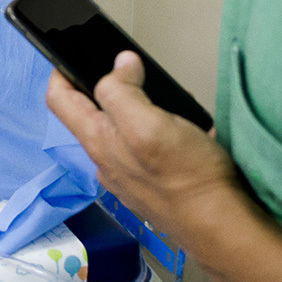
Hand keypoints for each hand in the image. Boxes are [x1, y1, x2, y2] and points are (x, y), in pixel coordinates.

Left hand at [46, 50, 239, 238]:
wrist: (222, 227)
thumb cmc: (189, 179)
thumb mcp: (149, 125)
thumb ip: (122, 93)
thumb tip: (118, 66)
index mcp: (98, 142)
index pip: (59, 100)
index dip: (60, 72)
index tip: (70, 54)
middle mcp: (105, 161)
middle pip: (87, 115)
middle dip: (98, 88)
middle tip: (122, 68)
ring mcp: (126, 175)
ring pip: (114, 132)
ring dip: (125, 110)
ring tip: (148, 94)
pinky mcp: (148, 184)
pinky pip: (137, 150)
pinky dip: (146, 131)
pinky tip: (170, 128)